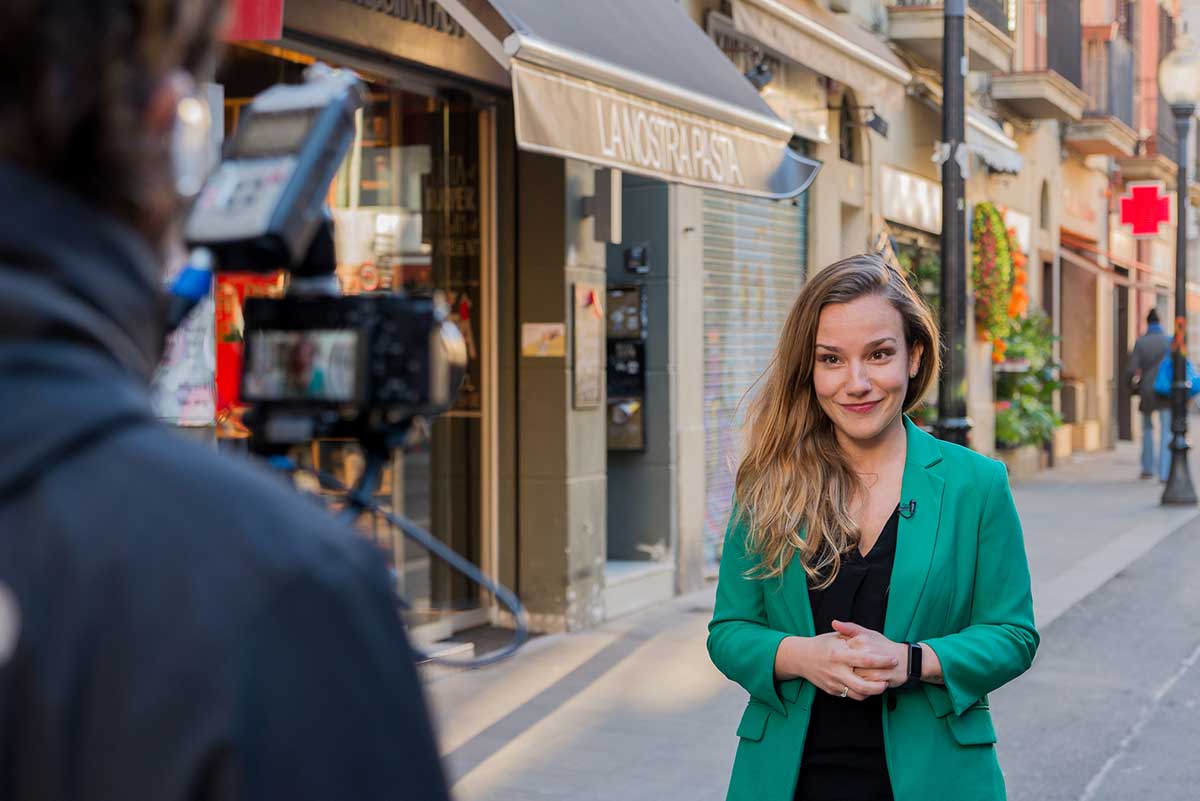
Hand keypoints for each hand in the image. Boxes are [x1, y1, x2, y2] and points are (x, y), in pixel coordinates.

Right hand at [781, 631, 895, 700]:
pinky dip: (860, 692)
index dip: (882, 661)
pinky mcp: (832, 690)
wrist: (800, 658)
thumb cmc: (821, 645)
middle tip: (888, 681)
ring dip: (872, 692)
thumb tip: (868, 635)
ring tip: (880, 685)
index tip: (893, 660)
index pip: (866, 660)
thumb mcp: (836, 636)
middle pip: (863, 685)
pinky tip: (866, 686)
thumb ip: (852, 634)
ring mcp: (834, 682)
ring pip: (858, 694)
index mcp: (839, 654)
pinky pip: (850, 695)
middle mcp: (836, 670)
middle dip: (880, 686)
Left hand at [833, 620, 907, 687]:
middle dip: (845, 668)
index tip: (842, 657)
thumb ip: (849, 628)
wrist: (906, 659)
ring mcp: (872, 665)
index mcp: (860, 640)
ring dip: (852, 678)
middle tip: (848, 668)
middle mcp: (866, 651)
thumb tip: (833, 622)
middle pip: (846, 663)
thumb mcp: (867, 633)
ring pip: (853, 675)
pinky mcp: (878, 678)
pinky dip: (861, 684)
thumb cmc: (884, 646)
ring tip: (857, 675)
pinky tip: (863, 681)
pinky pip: (863, 684)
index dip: (840, 655)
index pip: (841, 649)